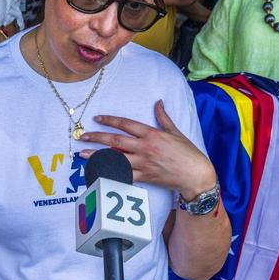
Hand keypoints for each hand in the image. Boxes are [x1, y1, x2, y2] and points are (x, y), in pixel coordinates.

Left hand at [80, 100, 215, 197]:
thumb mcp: (175, 132)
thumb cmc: (188, 153)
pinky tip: (98, 171)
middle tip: (83, 136)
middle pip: (116, 140)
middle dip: (97, 137)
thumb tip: (158, 102)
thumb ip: (163, 117)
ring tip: (83, 155)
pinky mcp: (145, 177)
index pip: (126, 124)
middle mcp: (145, 147)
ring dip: (98, 156)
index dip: (110, 120)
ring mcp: (144, 163)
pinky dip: (111, 173)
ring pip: (116, 158)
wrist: (196, 175)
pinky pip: (124, 175)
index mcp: (152, 134)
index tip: (97, 118)